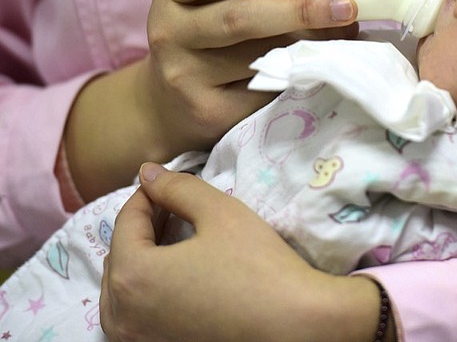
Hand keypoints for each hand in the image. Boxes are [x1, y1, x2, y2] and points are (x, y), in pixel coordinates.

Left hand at [100, 163, 384, 341]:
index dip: (148, 195)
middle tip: (173, 208)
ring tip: (175, 241)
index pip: (126, 222)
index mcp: (132, 276)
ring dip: (142, 260)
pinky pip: (136, 315)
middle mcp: (121, 315)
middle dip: (143, 227)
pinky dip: (147, 291)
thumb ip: (177, 188)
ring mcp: (136, 340)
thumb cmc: (258, 266)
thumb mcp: (220, 213)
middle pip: (120, 256)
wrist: (294, 325)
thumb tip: (147, 173)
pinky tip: (179, 277)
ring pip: (122, 290)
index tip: (169, 183)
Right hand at [140, 0, 357, 153]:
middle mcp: (171, 34)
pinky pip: (264, 91)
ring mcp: (187, 78)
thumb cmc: (205, 41)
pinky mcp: (210, 112)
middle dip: (298, 10)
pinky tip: (323, 64)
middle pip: (238, 19)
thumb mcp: (211, 4)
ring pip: (258, 58)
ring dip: (309, 44)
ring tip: (345, 32)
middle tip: (345, 5)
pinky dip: (299, 74)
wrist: (169, 107)